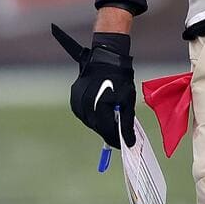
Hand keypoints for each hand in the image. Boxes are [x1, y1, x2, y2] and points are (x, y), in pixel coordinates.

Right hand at [51, 24, 136, 148]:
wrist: (105, 59)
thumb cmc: (120, 78)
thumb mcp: (128, 101)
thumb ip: (127, 123)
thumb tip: (130, 142)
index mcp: (99, 108)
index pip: (108, 132)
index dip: (117, 140)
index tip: (126, 144)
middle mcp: (85, 108)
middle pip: (98, 128)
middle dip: (110, 131)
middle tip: (120, 134)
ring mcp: (77, 104)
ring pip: (91, 122)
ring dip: (101, 124)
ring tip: (112, 121)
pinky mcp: (74, 100)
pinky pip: (85, 114)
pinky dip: (94, 116)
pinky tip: (102, 112)